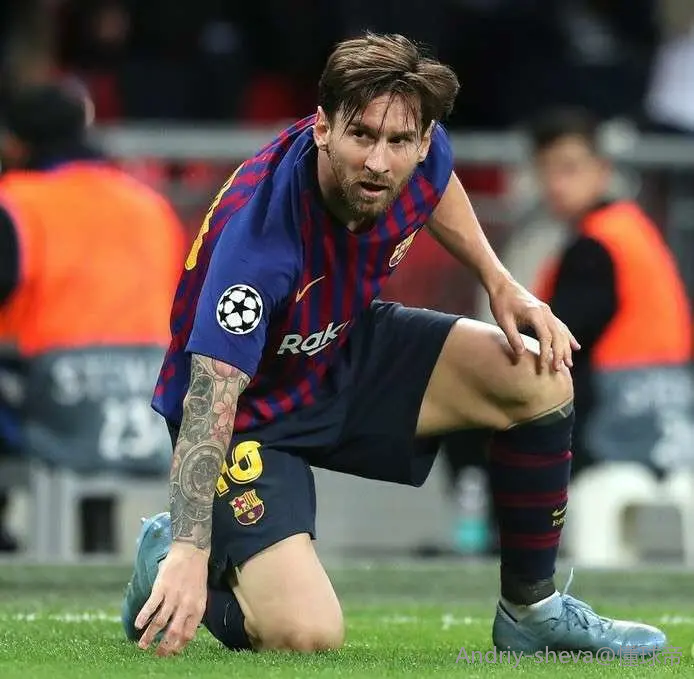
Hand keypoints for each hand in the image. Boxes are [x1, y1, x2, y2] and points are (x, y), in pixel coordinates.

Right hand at [135, 542, 208, 656]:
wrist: (191, 551)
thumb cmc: (196, 574)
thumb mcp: (200, 595)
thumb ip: (193, 612)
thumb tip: (185, 631)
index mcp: (197, 608)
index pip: (188, 634)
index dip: (179, 646)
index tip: (171, 652)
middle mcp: (185, 605)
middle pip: (173, 632)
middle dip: (164, 647)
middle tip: (156, 655)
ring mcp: (173, 596)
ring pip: (159, 622)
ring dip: (149, 636)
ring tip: (142, 646)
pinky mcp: (161, 587)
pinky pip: (151, 606)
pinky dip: (143, 617)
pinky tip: (137, 626)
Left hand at [489, 278, 579, 370]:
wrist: (503, 285)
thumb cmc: (501, 303)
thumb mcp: (503, 321)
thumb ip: (513, 338)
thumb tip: (520, 355)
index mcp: (535, 314)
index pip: (545, 338)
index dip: (545, 353)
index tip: (542, 366)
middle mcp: (545, 312)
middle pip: (558, 336)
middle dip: (559, 354)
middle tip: (557, 369)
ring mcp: (548, 311)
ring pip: (562, 332)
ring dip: (566, 348)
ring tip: (569, 364)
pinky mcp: (547, 312)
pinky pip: (561, 326)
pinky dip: (568, 337)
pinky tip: (575, 346)